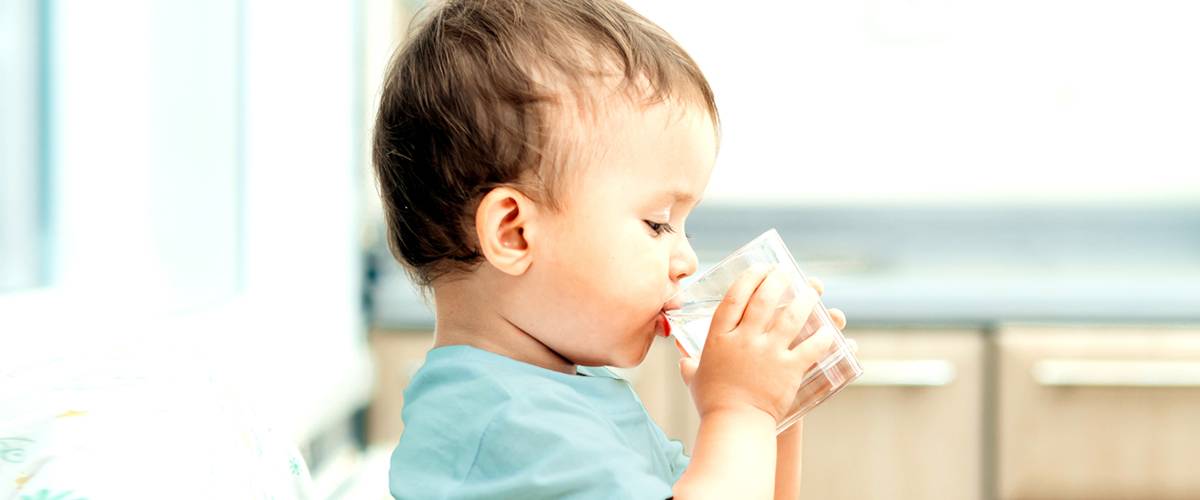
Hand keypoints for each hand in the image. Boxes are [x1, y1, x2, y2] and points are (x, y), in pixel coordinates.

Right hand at [681, 268, 841, 421]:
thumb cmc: (713, 403)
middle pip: (764, 299)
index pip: (735, 297)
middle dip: (777, 279)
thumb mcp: (694, 378)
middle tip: (785, 272)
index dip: (749, 278)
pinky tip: (829, 330)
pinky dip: (822, 336)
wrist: (735, 426)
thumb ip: (690, 363)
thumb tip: (682, 357)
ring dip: (805, 299)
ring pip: (791, 316)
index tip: (759, 268)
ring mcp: (768, 353)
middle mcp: (744, 340)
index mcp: (719, 337)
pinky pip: (812, 346)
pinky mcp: (789, 368)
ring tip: (812, 290)